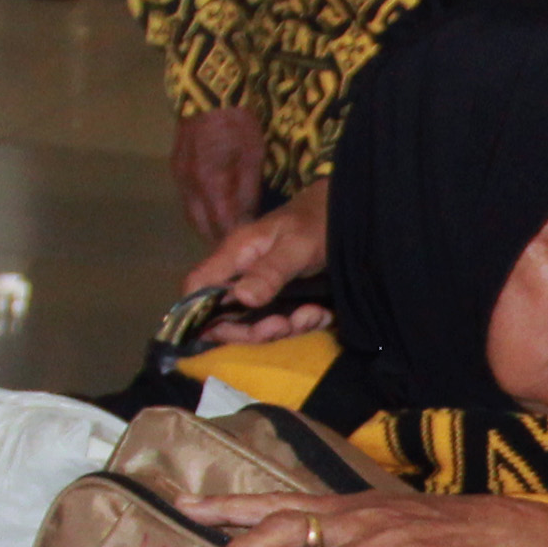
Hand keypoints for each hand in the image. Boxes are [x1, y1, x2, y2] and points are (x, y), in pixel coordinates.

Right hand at [171, 103, 270, 242]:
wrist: (208, 93)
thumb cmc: (238, 124)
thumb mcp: (253, 159)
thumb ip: (249, 194)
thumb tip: (248, 222)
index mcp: (211, 186)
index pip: (222, 228)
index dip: (235, 243)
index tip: (249, 252)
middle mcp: (190, 187)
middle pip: (203, 228)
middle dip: (220, 240)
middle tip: (240, 247)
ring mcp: (180, 178)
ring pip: (193, 216)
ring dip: (209, 227)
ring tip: (228, 232)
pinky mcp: (176, 169)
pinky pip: (188, 201)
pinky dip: (202, 212)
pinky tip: (215, 210)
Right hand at [176, 175, 329, 338]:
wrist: (350, 215)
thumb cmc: (318, 221)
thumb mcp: (296, 245)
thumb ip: (270, 270)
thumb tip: (242, 298)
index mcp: (235, 256)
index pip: (197, 286)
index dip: (198, 313)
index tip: (228, 331)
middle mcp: (243, 275)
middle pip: (226, 316)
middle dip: (253, 331)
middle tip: (284, 326)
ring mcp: (264, 288)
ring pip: (258, 323)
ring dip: (285, 329)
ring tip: (312, 316)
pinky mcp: (286, 297)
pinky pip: (285, 322)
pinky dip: (303, 325)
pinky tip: (321, 315)